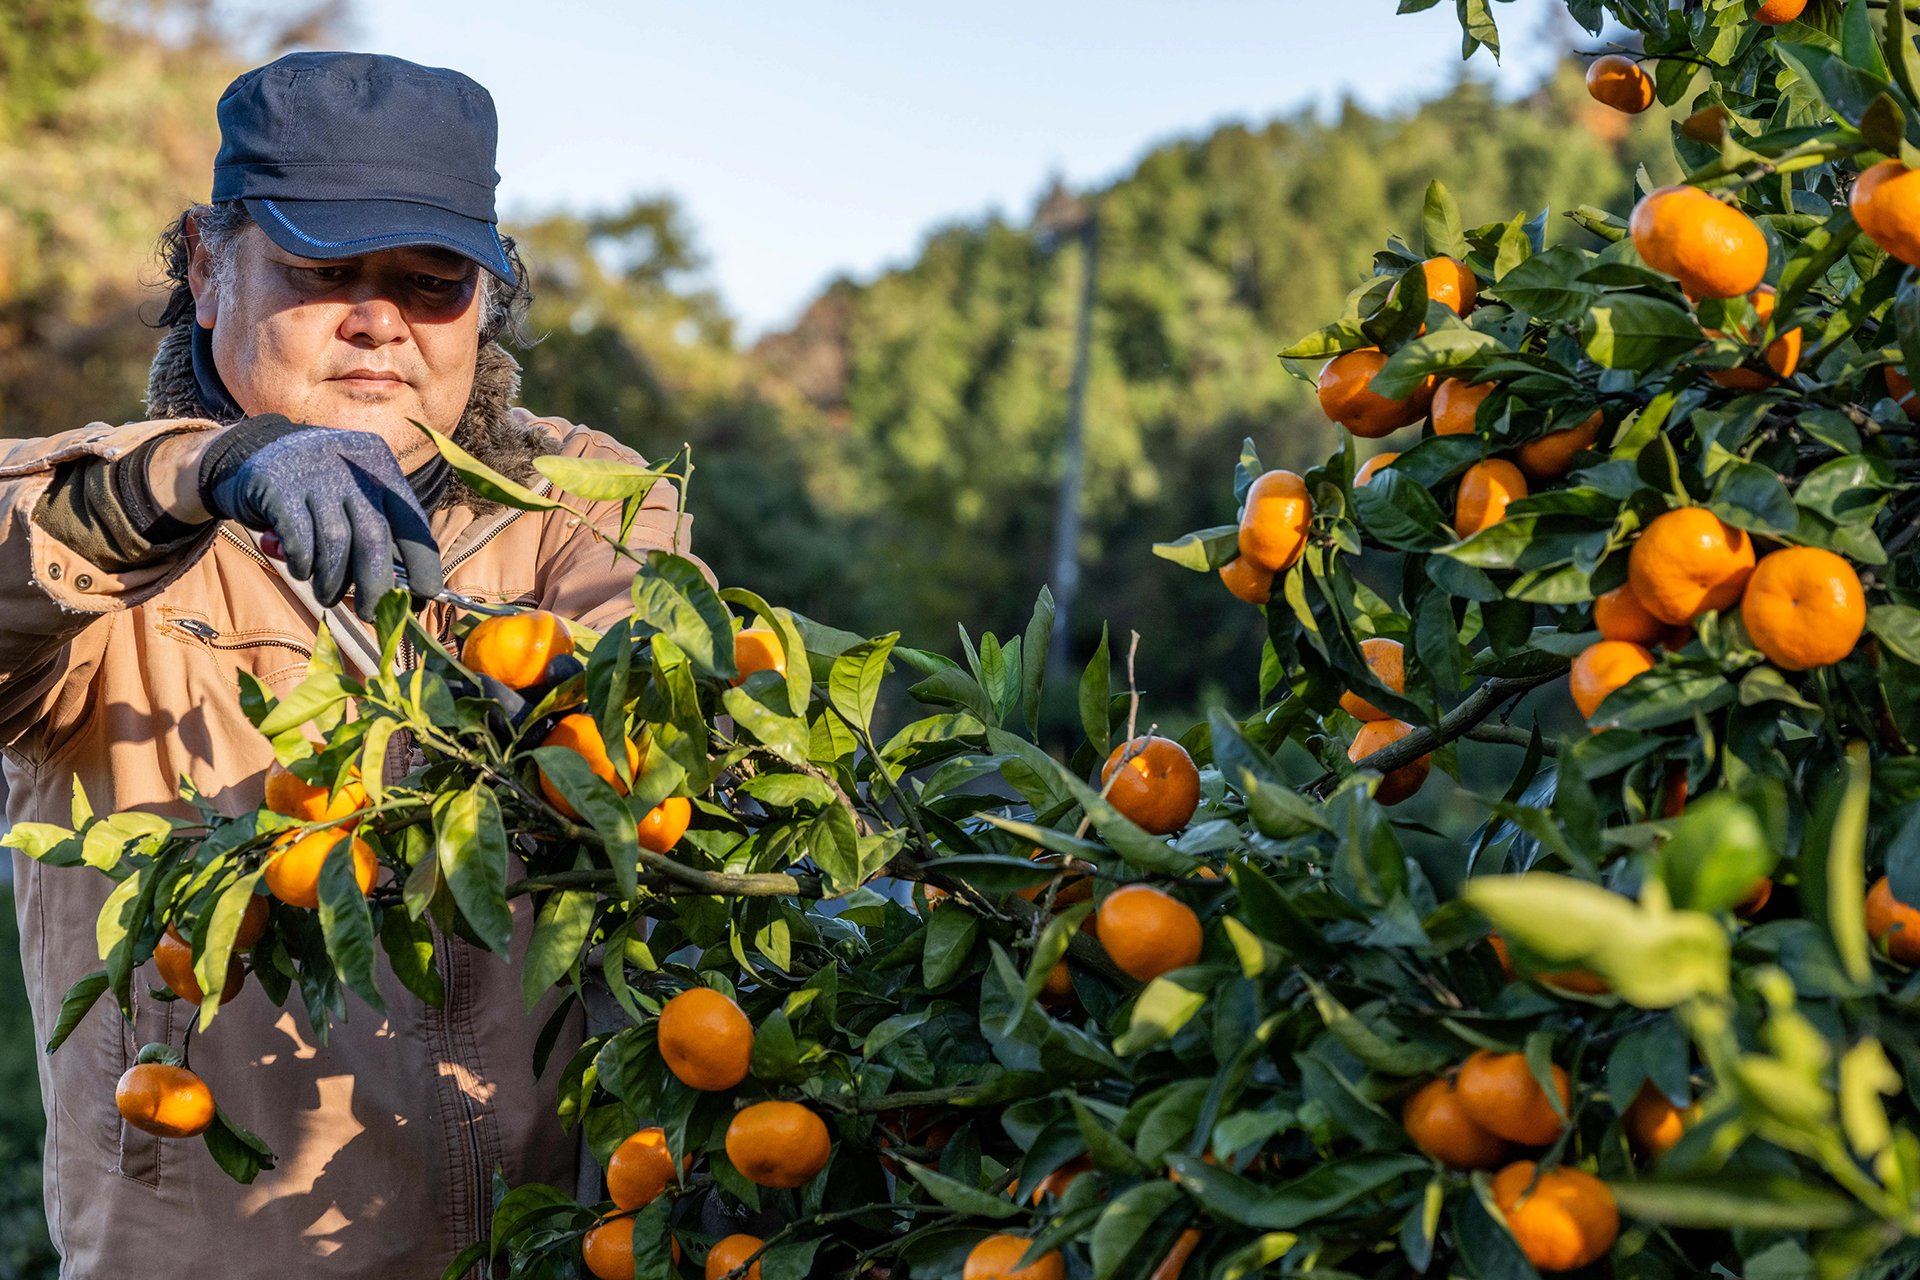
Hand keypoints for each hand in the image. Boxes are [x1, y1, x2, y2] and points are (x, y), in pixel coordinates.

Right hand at [199, 417, 445, 618]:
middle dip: (375, 586)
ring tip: (327, 595)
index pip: (413, 522)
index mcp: (382, 467)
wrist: (249, 454)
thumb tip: (407, 593)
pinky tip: (301, 570)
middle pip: (374, 538)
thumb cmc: (316, 493)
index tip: (423, 598)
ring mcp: (314, 472)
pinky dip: (303, 565)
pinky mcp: (278, 484)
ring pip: (335, 543)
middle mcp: (352, 466)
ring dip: (333, 582)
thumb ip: (379, 534)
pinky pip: (299, 540)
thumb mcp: (353, 499)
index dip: (423, 565)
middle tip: (371, 614)